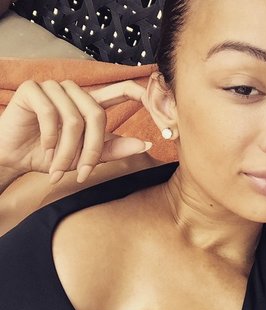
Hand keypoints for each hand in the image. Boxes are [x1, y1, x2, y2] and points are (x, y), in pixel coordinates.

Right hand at [0, 79, 151, 183]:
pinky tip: (45, 150)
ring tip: (58, 167)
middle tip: (81, 173)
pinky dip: (50, 139)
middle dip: (90, 150)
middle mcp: (75, 91)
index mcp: (91, 104)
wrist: (15, 157)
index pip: (122, 90)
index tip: (159, 107)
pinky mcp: (33, 90)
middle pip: (97, 115)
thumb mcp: (87, 155)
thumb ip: (114, 149)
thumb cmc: (52, 155)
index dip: (141, 94)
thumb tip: (146, 144)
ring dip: (67, 151)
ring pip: (74, 119)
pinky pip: (51, 114)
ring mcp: (53, 88)